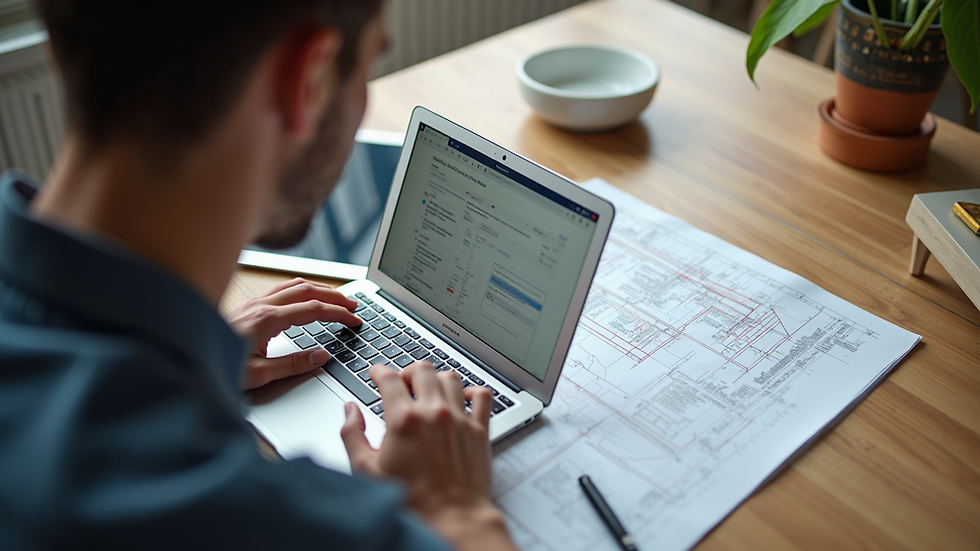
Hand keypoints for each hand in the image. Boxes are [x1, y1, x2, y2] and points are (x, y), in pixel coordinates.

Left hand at [225, 277, 360, 389]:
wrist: (185, 356)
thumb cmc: (216, 366)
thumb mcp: (258, 375)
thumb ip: (293, 365)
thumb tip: (321, 357)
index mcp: (267, 320)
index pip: (313, 310)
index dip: (338, 313)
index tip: (354, 320)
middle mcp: (261, 305)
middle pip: (307, 290)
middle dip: (335, 296)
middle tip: (354, 305)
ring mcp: (253, 303)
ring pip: (294, 285)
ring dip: (319, 288)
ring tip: (337, 297)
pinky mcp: (248, 306)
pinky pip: (281, 288)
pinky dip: (302, 289)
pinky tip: (305, 296)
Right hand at [341, 362, 517, 550]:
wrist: (451, 519)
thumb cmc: (411, 501)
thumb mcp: (367, 470)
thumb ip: (352, 435)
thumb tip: (350, 412)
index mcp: (404, 420)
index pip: (389, 378)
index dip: (379, 370)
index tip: (376, 372)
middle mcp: (433, 413)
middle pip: (422, 370)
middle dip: (408, 371)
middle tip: (401, 381)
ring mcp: (459, 420)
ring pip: (450, 377)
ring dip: (436, 378)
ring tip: (428, 388)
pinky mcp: (479, 431)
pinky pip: (481, 396)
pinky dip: (472, 391)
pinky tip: (463, 396)